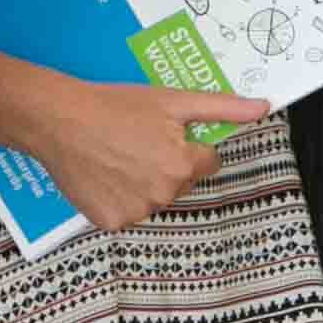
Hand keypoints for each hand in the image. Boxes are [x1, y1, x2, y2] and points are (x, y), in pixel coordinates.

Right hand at [11, 71, 273, 230]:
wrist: (59, 120)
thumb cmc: (116, 105)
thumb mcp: (172, 100)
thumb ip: (222, 107)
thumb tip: (263, 108)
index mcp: (183, 165)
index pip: (206, 163)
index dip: (188, 145)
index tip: (163, 133)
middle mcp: (164, 193)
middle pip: (180, 183)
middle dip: (167, 165)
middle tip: (137, 141)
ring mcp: (136, 211)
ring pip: (154, 199)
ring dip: (143, 182)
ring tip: (117, 155)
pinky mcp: (111, 222)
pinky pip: (126, 212)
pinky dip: (117, 197)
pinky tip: (104, 174)